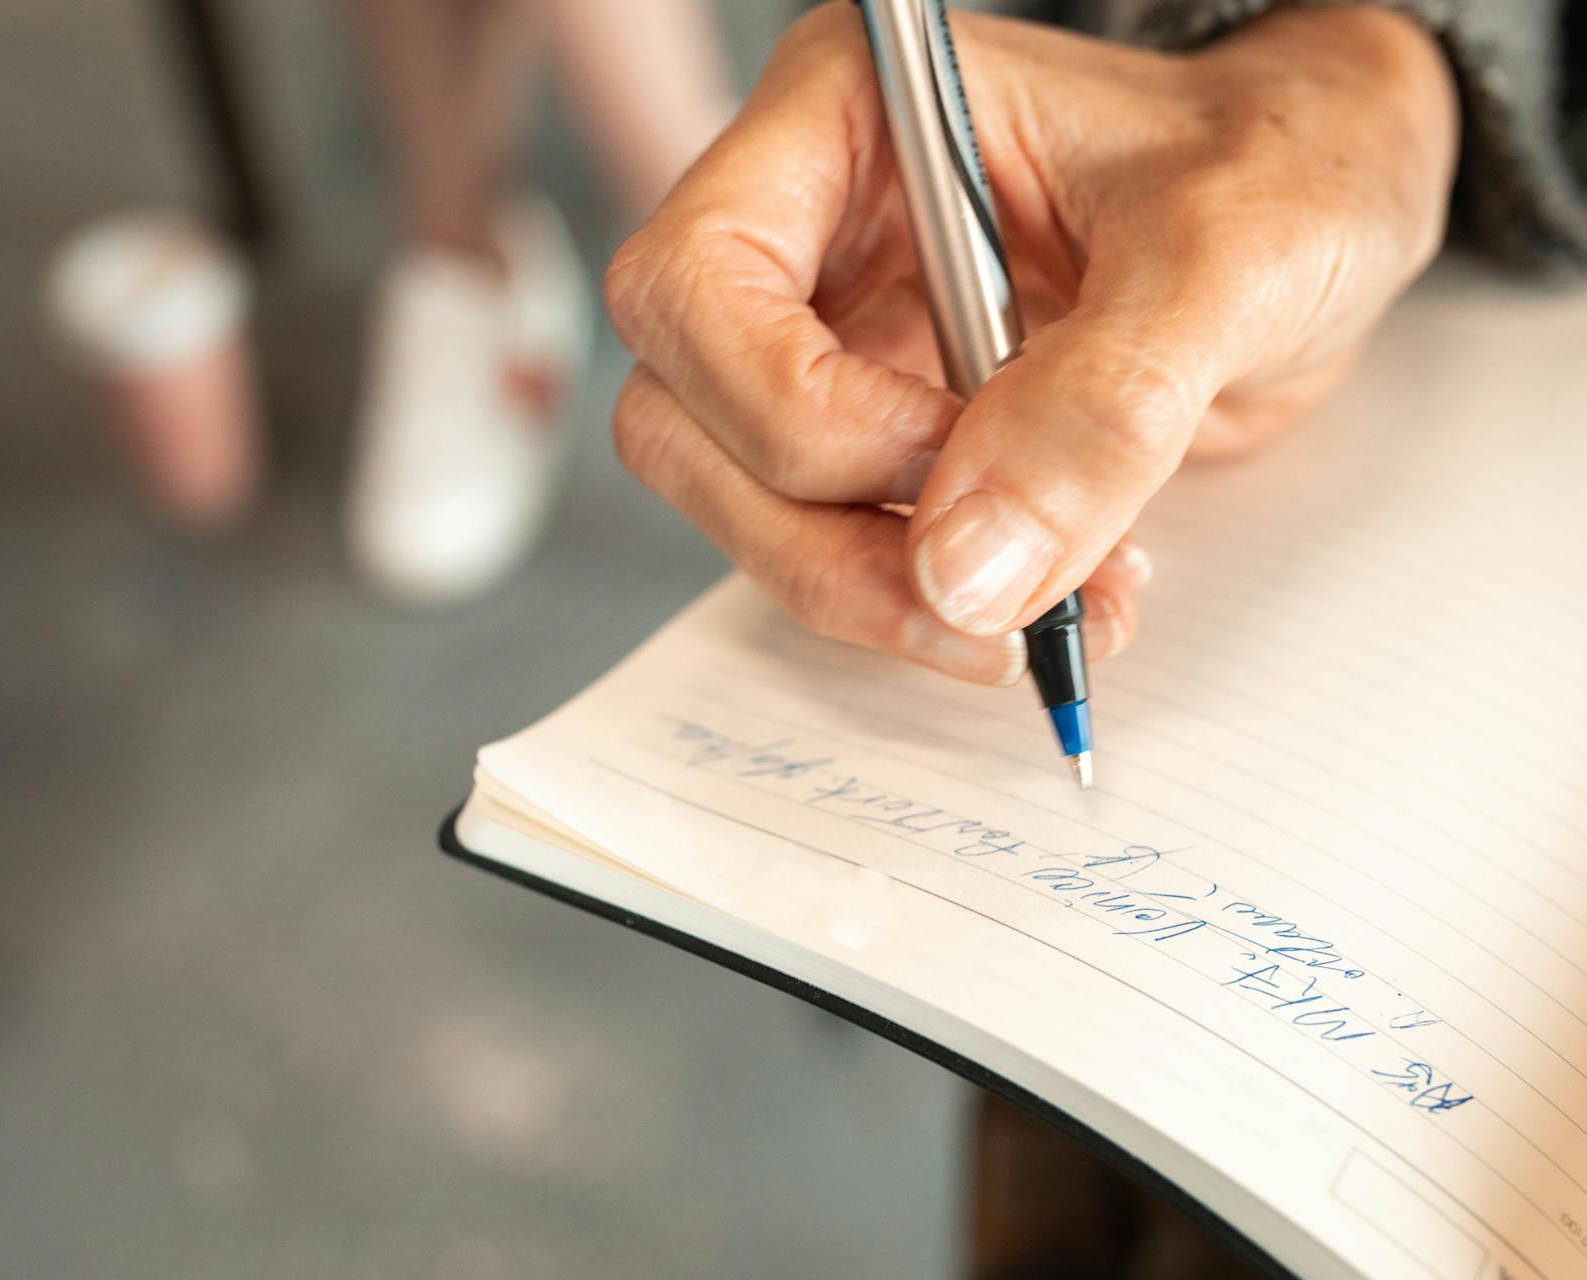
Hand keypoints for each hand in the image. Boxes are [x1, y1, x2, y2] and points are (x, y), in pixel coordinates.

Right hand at [604, 2, 1456, 684]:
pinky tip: (1056, 596)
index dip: (791, 404)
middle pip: (683, 419)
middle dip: (818, 534)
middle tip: (978, 595)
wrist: (1331, 210)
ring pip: (742, 505)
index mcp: (844, 121)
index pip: (693, 281)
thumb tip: (965, 570)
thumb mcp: (1227, 254)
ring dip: (875, 589)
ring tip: (1054, 605)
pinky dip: (929, 604)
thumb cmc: (1285, 160)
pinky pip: (837, 548)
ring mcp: (833, 342)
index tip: (942, 457)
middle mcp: (808, 233)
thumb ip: (1100, 407)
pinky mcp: (877, 435)